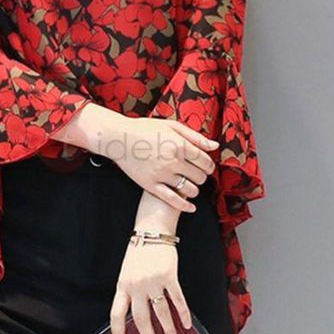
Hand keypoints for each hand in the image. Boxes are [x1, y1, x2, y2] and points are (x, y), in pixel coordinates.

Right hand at [54, 102, 218, 211]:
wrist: (118, 138)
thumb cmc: (145, 129)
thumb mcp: (171, 126)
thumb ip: (194, 136)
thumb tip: (215, 146)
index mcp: (179, 144)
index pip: (205, 161)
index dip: (209, 165)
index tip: (206, 166)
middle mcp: (173, 161)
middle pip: (200, 176)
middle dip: (201, 176)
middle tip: (196, 174)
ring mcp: (162, 174)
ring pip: (190, 190)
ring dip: (194, 189)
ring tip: (189, 184)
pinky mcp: (151, 185)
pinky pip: (174, 200)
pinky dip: (185, 206)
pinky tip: (190, 207)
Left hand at [110, 239, 191, 333]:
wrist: (151, 230)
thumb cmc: (138, 250)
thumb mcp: (127, 272)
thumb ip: (129, 292)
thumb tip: (135, 316)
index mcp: (122, 285)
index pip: (116, 315)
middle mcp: (136, 286)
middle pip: (141, 319)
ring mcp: (153, 281)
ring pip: (161, 313)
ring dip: (168, 331)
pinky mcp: (169, 276)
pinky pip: (177, 299)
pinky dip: (183, 313)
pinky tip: (187, 324)